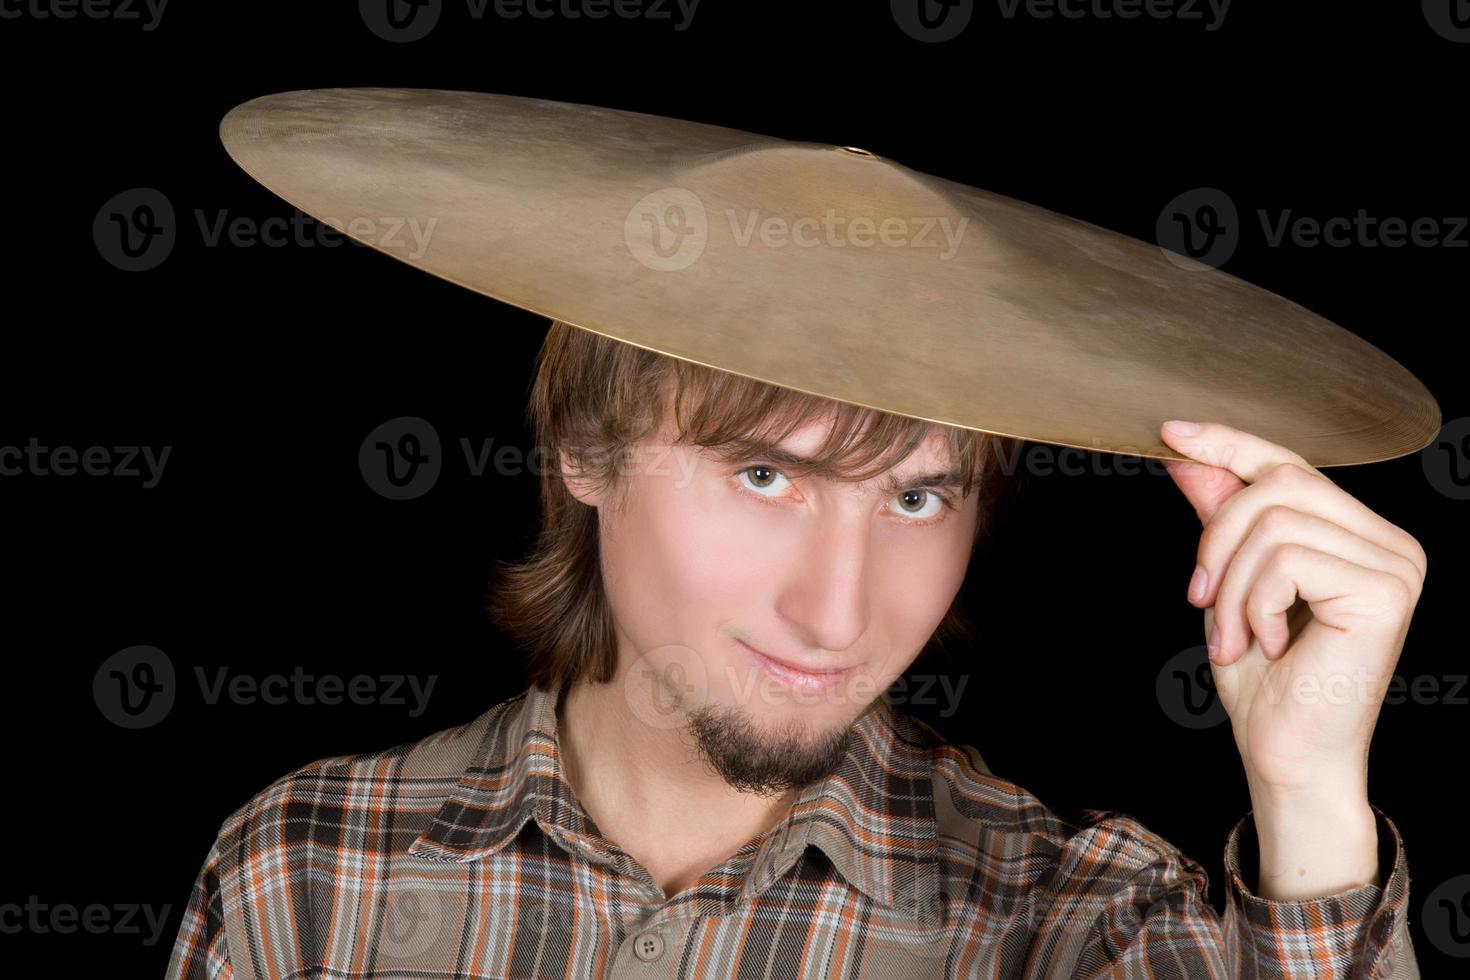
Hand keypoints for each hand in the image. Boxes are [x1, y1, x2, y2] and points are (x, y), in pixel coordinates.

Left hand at [1159, 420, 1425, 800]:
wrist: (1286, 757)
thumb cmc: (1264, 683)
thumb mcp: (1228, 584)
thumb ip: (1219, 518)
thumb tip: (1187, 454)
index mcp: (1359, 536)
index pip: (1290, 465)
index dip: (1229, 443)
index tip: (1170, 433)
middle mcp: (1390, 543)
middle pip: (1278, 484)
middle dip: (1217, 538)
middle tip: (1199, 598)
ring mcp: (1395, 565)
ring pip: (1274, 522)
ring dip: (1231, 586)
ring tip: (1232, 636)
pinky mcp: (1385, 591)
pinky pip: (1286, 560)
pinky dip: (1253, 604)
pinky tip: (1267, 645)